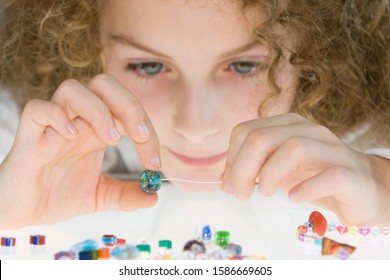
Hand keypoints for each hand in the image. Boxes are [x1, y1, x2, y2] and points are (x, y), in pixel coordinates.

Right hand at [0, 74, 159, 228]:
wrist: (23, 211)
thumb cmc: (59, 196)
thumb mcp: (101, 196)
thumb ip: (127, 195)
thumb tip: (154, 196)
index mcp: (97, 129)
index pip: (128, 110)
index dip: (149, 132)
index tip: (155, 164)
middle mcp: (78, 120)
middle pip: (105, 85)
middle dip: (130, 107)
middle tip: (140, 137)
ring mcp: (53, 125)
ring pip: (72, 88)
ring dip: (98, 109)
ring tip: (110, 139)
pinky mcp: (28, 135)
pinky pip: (38, 108)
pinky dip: (57, 116)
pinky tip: (71, 136)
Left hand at [222, 113, 389, 225]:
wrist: (360, 189)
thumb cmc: (313, 177)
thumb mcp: (277, 171)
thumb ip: (252, 171)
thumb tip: (225, 182)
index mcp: (287, 125)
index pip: (246, 131)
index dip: (231, 159)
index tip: (231, 183)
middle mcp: (308, 130)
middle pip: (262, 138)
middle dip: (242, 169)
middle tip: (241, 193)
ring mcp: (331, 148)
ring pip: (293, 149)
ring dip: (270, 175)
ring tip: (266, 192)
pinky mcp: (349, 172)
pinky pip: (326, 176)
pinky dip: (305, 189)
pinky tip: (295, 197)